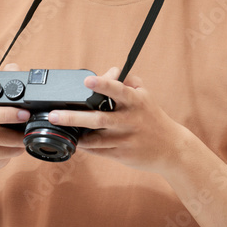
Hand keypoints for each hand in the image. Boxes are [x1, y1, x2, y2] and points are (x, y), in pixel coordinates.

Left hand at [47, 67, 189, 173]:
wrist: (172, 149)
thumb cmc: (153, 119)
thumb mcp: (145, 97)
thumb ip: (129, 82)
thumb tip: (113, 71)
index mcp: (136, 102)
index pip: (118, 91)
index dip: (103, 85)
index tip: (88, 80)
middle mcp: (130, 120)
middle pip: (99, 119)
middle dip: (74, 117)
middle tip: (54, 114)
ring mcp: (125, 139)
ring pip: (95, 139)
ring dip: (77, 135)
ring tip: (60, 128)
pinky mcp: (122, 155)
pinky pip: (98, 151)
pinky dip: (85, 146)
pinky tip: (76, 141)